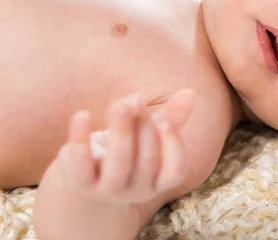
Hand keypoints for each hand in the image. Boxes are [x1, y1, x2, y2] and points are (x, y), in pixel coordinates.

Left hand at [55, 89, 194, 204]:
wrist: (85, 179)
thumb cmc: (127, 151)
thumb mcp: (150, 135)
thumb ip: (172, 117)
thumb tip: (190, 93)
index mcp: (158, 180)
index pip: (175, 171)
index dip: (173, 144)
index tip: (165, 119)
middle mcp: (136, 190)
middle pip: (147, 159)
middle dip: (144, 126)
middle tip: (136, 99)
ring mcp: (108, 190)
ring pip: (118, 163)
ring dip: (121, 130)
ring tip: (120, 104)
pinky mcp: (80, 183)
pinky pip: (80, 164)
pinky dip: (80, 138)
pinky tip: (82, 115)